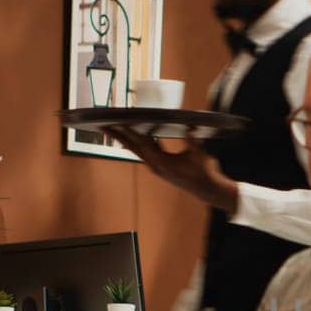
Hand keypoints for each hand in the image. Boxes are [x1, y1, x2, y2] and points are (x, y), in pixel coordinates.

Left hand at [102, 126, 239, 211]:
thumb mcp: (198, 154)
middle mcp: (155, 165)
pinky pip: (143, 154)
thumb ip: (191, 140)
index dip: (131, 130)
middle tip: (103, 125)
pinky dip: (135, 144)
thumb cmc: (204, 172)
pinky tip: (132, 138)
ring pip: (136, 151)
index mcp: (162, 162)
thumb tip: (188, 126)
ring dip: (124, 140)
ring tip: (112, 130)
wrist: (207, 189)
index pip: (143, 142)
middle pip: (133, 147)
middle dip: (118, 136)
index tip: (119, 121)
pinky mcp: (159, 167)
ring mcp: (156, 167)